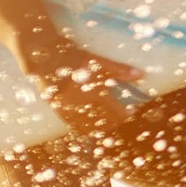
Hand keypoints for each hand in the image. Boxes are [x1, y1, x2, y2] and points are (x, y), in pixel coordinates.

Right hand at [25, 39, 145, 134]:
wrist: (45, 60)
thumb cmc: (74, 58)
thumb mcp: (98, 62)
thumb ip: (119, 70)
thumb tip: (140, 75)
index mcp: (96, 95)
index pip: (116, 112)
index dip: (126, 114)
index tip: (130, 111)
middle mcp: (84, 107)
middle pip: (105, 122)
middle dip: (115, 121)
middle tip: (121, 116)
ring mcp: (71, 111)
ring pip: (90, 128)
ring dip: (101, 127)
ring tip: (107, 123)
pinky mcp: (60, 111)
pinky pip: (74, 126)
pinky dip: (84, 128)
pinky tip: (88, 127)